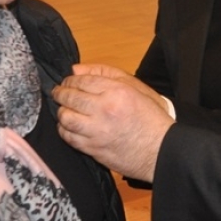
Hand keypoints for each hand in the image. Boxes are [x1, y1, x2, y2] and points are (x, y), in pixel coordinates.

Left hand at [53, 65, 173, 181]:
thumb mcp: (135, 87)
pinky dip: (64, 130)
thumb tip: (75, 70)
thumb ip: (105, 74)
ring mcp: (97, 131)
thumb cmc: (151, 117)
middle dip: (60, 94)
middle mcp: (104, 110)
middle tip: (58, 93)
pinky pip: (69, 138)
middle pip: (70, 98)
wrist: (161, 150)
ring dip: (61, 112)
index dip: (70, 80)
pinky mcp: (94, 149)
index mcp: (116, 92)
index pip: (82, 81)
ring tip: (64, 109)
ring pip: (66, 118)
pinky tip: (69, 126)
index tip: (67, 82)